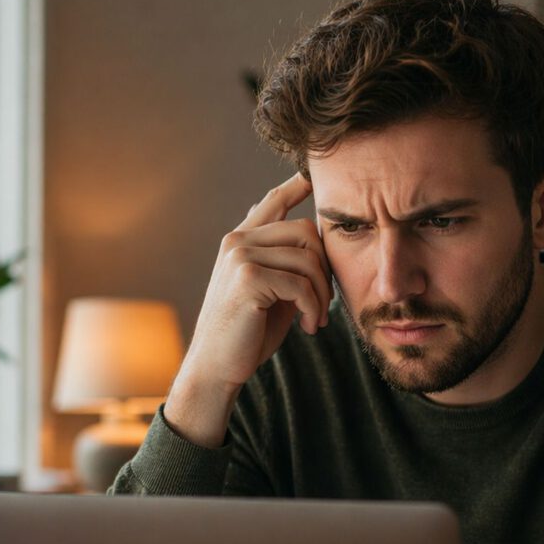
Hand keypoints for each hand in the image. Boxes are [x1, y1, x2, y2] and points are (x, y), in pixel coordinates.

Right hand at [164, 173, 330, 446]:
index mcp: (242, 243)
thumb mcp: (270, 294)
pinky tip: (309, 327)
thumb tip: (311, 244)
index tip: (311, 177)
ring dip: (322, 295)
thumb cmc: (247, 334)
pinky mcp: (248, 278)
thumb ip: (285, 267)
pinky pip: (301, 284)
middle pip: (307, 232)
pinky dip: (313, 308)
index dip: (294, 187)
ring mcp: (240, 256)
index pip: (271, 204)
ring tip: (317, 320)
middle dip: (325, 269)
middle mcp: (238, 242)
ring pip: (308, 259)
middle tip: (325, 304)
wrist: (217, 366)